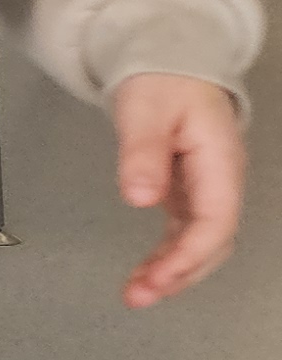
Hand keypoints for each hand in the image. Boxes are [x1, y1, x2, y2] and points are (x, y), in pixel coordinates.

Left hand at [111, 71, 244, 307]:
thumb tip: (140, 198)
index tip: (158, 277)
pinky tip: (146, 273)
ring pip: (202, 242)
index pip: (216, 220)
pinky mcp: (189, 192)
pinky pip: (186, 233)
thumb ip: (142, 153)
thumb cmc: (162, 82)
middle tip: (140, 296)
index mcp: (219, 160)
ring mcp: (207, 188)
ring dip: (174, 271)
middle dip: (181, 274)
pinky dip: (167, 256)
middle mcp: (221, 179)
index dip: (189, 255)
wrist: (170, 64)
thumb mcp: (145, 111)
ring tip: (138, 294)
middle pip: (214, 240)